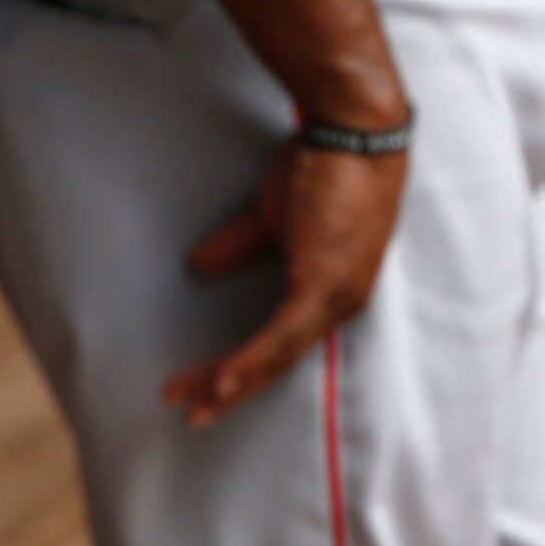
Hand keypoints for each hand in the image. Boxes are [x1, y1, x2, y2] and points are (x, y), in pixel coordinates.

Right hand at [161, 138, 405, 428]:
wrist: (352, 130)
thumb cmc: (321, 163)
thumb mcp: (269, 214)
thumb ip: (239, 244)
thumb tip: (200, 263)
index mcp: (332, 289)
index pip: (281, 344)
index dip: (242, 368)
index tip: (204, 389)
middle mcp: (341, 302)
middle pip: (277, 362)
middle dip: (230, 391)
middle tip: (191, 415)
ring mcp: (336, 296)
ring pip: (277, 356)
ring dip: (231, 382)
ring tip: (194, 403)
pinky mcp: (325, 283)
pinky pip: (282, 336)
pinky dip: (252, 360)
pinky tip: (224, 381)